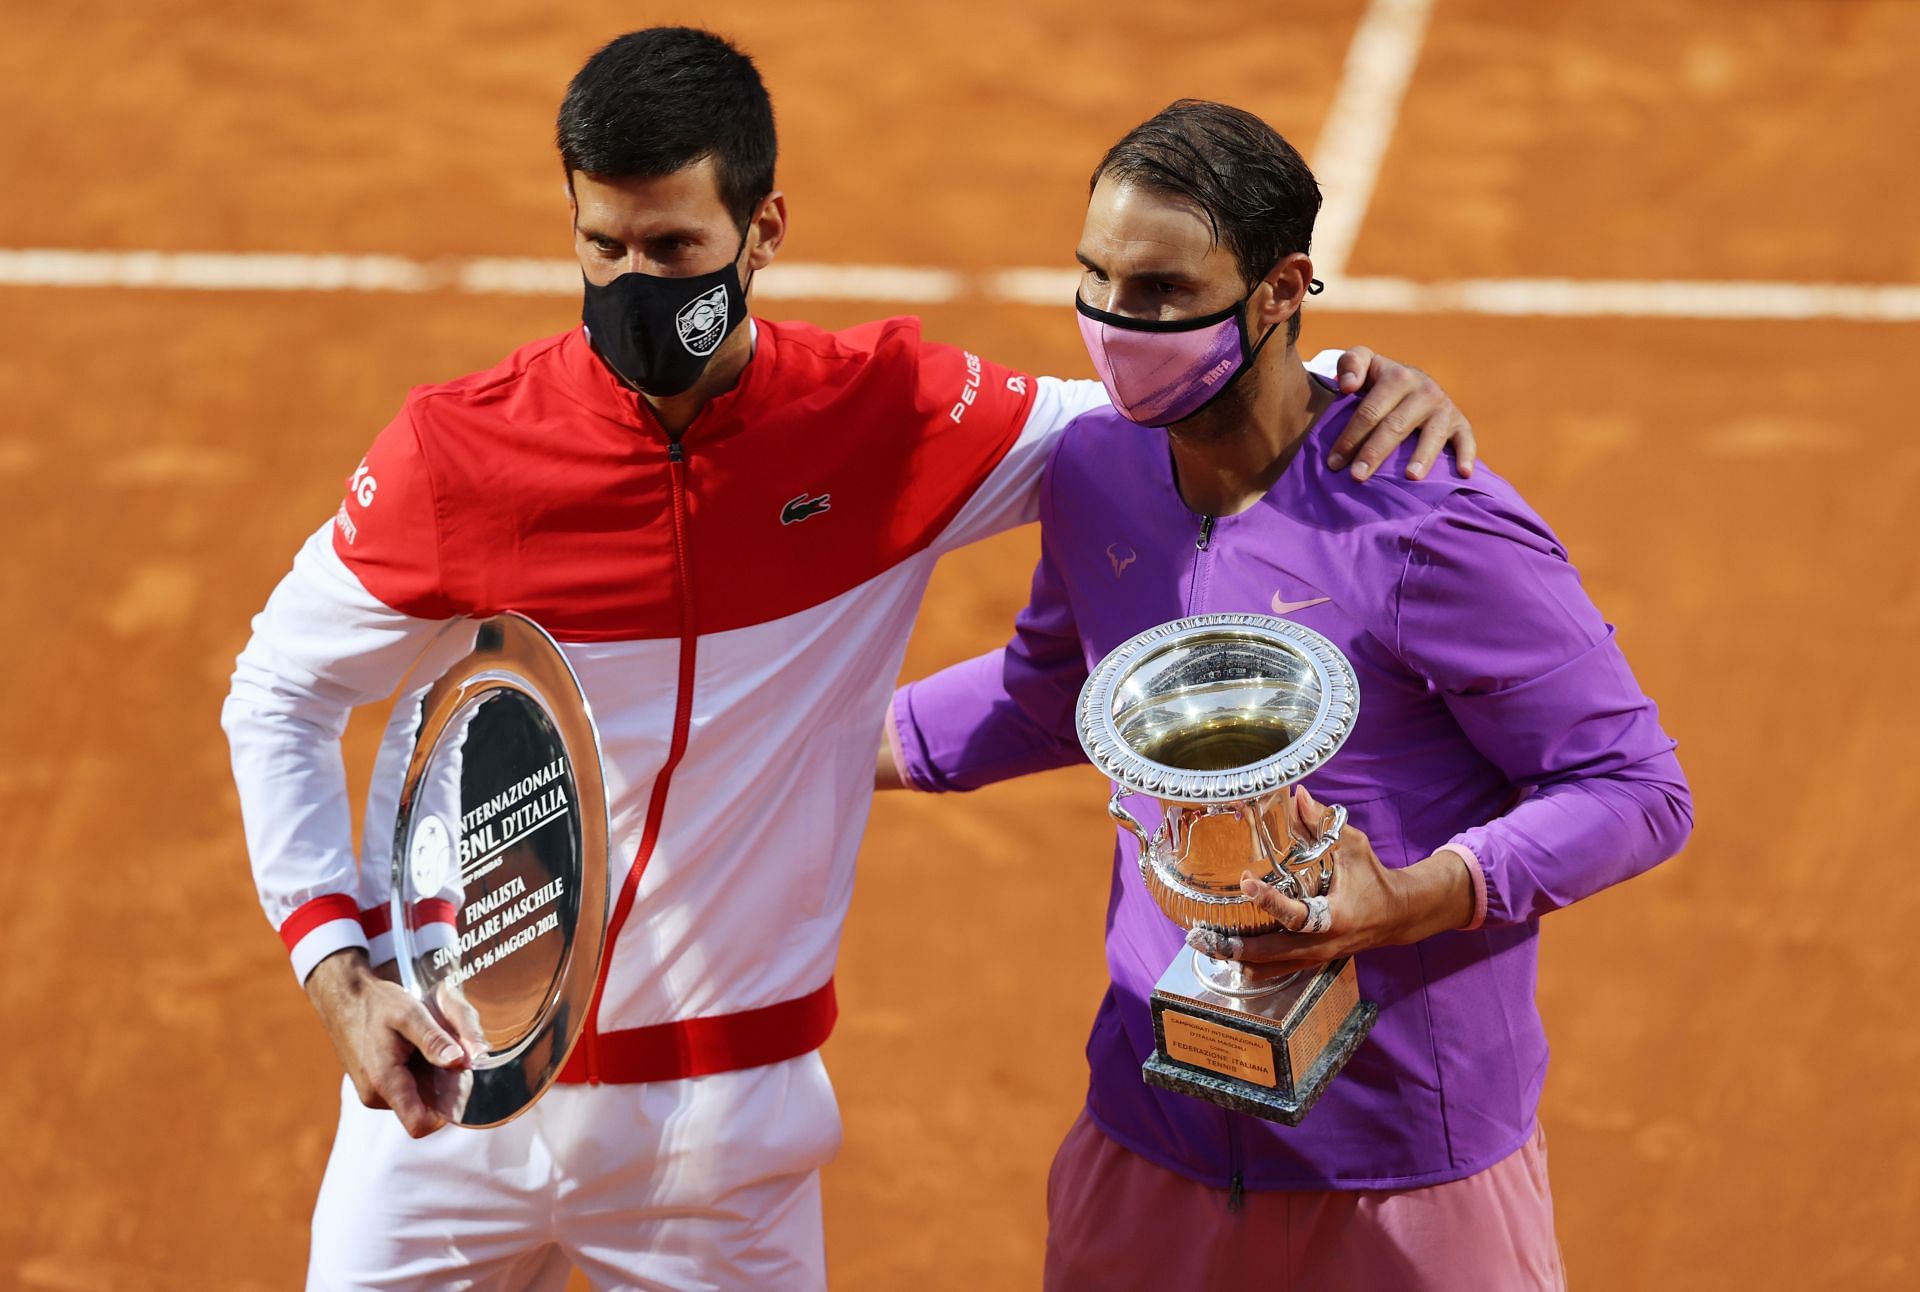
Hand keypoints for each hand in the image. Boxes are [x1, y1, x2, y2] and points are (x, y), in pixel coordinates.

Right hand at [304, 948, 470, 1136]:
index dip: (447, 1111)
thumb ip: (434, 1039)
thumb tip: (460, 1062)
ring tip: (427, 1047)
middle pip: (424, 1109)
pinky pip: (406, 1090)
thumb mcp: (409, 1013)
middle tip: (447, 1053)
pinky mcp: (375, 1087)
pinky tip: (415, 1050)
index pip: (420, 1125)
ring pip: (417, 1099)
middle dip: (442, 1087)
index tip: (460, 1082)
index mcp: (384, 1083)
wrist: (346, 997)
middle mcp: (376, 1097)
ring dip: (430, 1078)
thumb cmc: (377, 1004)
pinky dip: (418, 1074)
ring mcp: (374, 1094)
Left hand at [1185, 787, 1472, 972]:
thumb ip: (1322, 822)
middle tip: (1204, 936)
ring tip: (1205, 946)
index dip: (1269, 901)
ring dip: (1239, 958)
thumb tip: (1297, 793)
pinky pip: (1279, 970)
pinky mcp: (1312, 961)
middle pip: (1274, 953)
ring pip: (1273, 967)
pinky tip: (1227, 957)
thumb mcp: (1353, 846)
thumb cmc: (1373, 878)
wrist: (1397, 916)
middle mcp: (1323, 943)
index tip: (1247, 883)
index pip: (1296, 914)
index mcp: (1335, 916)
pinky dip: (1254, 965)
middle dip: (1238, 946)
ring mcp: (1317, 956)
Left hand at [1327, 348, 1476, 481]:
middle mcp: (1424, 390)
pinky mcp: (1460, 422)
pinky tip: (1462, 473)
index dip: (1350, 436)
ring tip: (1410, 478)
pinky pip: (1466, 439)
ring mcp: (1444, 407)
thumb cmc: (1379, 381)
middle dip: (1374, 452)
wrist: (1413, 383)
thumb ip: (1350, 364)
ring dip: (1422, 457)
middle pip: (1396, 425)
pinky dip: (1466, 455)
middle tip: (1357, 477)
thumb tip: (1347, 386)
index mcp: (1397, 377)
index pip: (1370, 410)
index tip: (1333, 462)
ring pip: (1432, 435)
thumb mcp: (1364, 364)